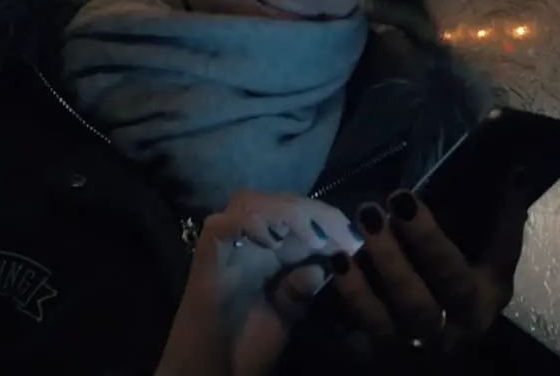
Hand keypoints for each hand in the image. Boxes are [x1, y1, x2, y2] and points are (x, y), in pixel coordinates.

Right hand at [157, 192, 360, 375]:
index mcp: (267, 249)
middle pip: (279, 201)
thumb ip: (303, 288)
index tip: (355, 240)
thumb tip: (322, 265)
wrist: (209, 374)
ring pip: (252, 202)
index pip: (300, 213)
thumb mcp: (287, 315)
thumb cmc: (245, 348)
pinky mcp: (204, 256)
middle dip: (315, 213)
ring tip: (313, 239)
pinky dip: (250, 223)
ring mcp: (223, 245)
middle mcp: (245, 240)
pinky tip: (275, 241)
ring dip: (287, 214)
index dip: (329, 219)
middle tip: (340, 237)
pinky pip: (222, 225)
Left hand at [328, 186, 526, 355]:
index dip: (426, 239)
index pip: (455, 274)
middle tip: (369, 215)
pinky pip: (361, 335)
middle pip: (419, 304)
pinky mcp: (384, 354)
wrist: (455, 324)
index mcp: (482, 301)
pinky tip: (337, 270)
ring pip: (386, 325)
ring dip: (361, 288)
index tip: (400, 199)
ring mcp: (415, 347)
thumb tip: (513, 168)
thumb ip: (502, 218)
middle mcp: (450, 331)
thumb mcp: (495, 252)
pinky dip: (349, 305)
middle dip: (391, 260)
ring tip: (342, 248)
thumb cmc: (475, 272)